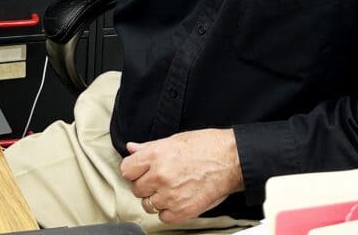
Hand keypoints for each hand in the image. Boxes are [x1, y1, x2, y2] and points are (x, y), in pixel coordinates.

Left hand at [119, 128, 243, 223]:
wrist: (231, 160)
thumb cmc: (206, 146)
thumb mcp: (173, 140)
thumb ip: (148, 148)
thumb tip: (131, 149)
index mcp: (155, 155)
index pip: (126, 170)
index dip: (133, 170)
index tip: (140, 171)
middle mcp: (160, 176)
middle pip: (136, 189)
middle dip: (146, 185)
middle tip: (159, 179)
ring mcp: (171, 195)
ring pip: (148, 204)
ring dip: (156, 199)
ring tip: (170, 189)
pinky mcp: (183, 210)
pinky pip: (163, 217)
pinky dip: (168, 211)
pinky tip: (176, 200)